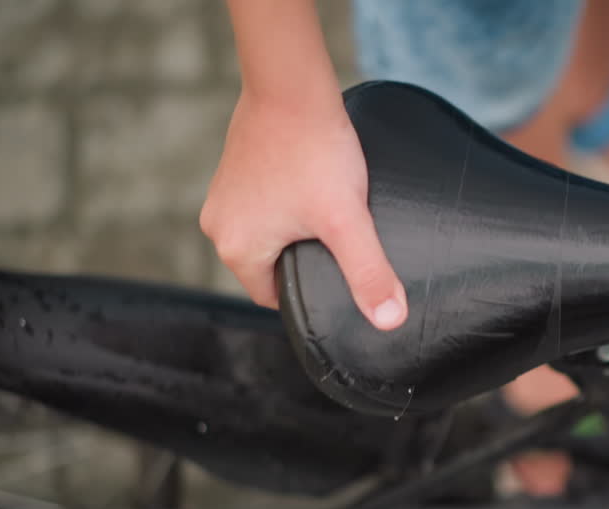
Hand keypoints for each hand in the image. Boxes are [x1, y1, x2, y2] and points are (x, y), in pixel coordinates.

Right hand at [200, 90, 406, 328]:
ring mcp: (222, 196)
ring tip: (327, 210)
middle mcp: (218, 226)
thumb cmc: (316, 152)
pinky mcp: (233, 171)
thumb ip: (368, 272)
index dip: (311, 289)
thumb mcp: (347, 220)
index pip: (276, 296)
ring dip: (298, 229)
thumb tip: (390, 321)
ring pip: (270, 234)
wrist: (292, 86)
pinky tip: (312, 187)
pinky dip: (288, 203)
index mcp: (236, 249)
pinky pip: (264, 206)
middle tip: (339, 236)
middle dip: (306, 257)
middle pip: (272, 266)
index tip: (339, 270)